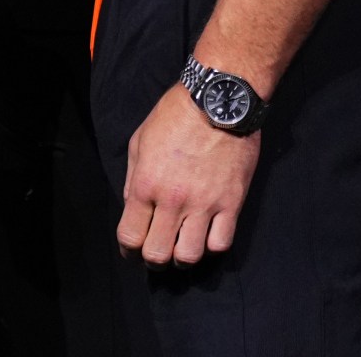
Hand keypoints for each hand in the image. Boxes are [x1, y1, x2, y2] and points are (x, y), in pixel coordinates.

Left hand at [119, 84, 258, 265]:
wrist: (218, 100)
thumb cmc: (175, 115)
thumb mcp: (140, 140)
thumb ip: (133, 179)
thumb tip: (132, 208)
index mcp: (146, 184)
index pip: (130, 236)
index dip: (128, 250)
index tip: (132, 251)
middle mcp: (173, 199)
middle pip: (158, 254)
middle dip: (153, 259)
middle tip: (157, 251)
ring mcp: (205, 204)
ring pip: (190, 256)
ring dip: (182, 258)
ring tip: (182, 247)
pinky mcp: (232, 202)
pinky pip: (221, 243)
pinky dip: (212, 246)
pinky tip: (206, 236)